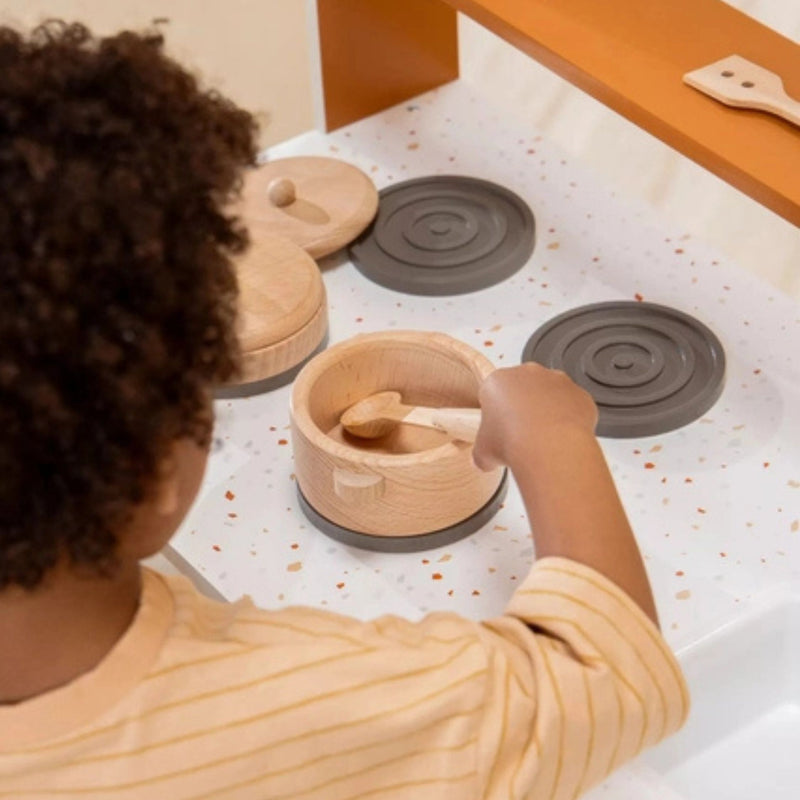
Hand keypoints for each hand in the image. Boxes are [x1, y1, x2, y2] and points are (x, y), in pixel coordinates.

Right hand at [473, 363, 597, 471]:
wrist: (549, 447)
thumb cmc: (515, 441)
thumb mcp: (483, 453)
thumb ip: (482, 452)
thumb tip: (484, 460)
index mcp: (498, 381)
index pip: (493, 393)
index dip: (496, 413)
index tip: (500, 428)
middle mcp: (528, 374)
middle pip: (523, 388)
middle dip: (522, 407)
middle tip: (520, 434)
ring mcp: (556, 381)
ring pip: (550, 394)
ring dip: (547, 410)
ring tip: (543, 438)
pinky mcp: (579, 393)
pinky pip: (573, 405)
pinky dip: (570, 418)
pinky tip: (562, 437)